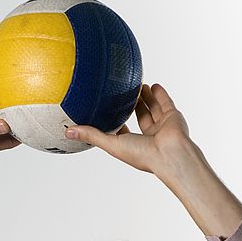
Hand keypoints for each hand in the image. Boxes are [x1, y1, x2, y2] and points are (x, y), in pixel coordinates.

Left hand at [64, 83, 195, 174]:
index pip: (122, 133)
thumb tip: (67, 132)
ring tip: (138, 86)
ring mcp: (162, 127)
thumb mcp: (112, 144)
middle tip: (123, 94)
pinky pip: (166, 103)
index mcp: (134, 145)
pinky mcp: (173, 117)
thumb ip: (91, 135)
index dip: (115, 124)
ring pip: (153, 109)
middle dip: (132, 106)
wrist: (171, 154)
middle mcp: (148, 136)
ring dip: (145, 98)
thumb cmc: (143, 155)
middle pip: (139, 118)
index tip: (106, 114)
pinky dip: (160, 94)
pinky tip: (153, 85)